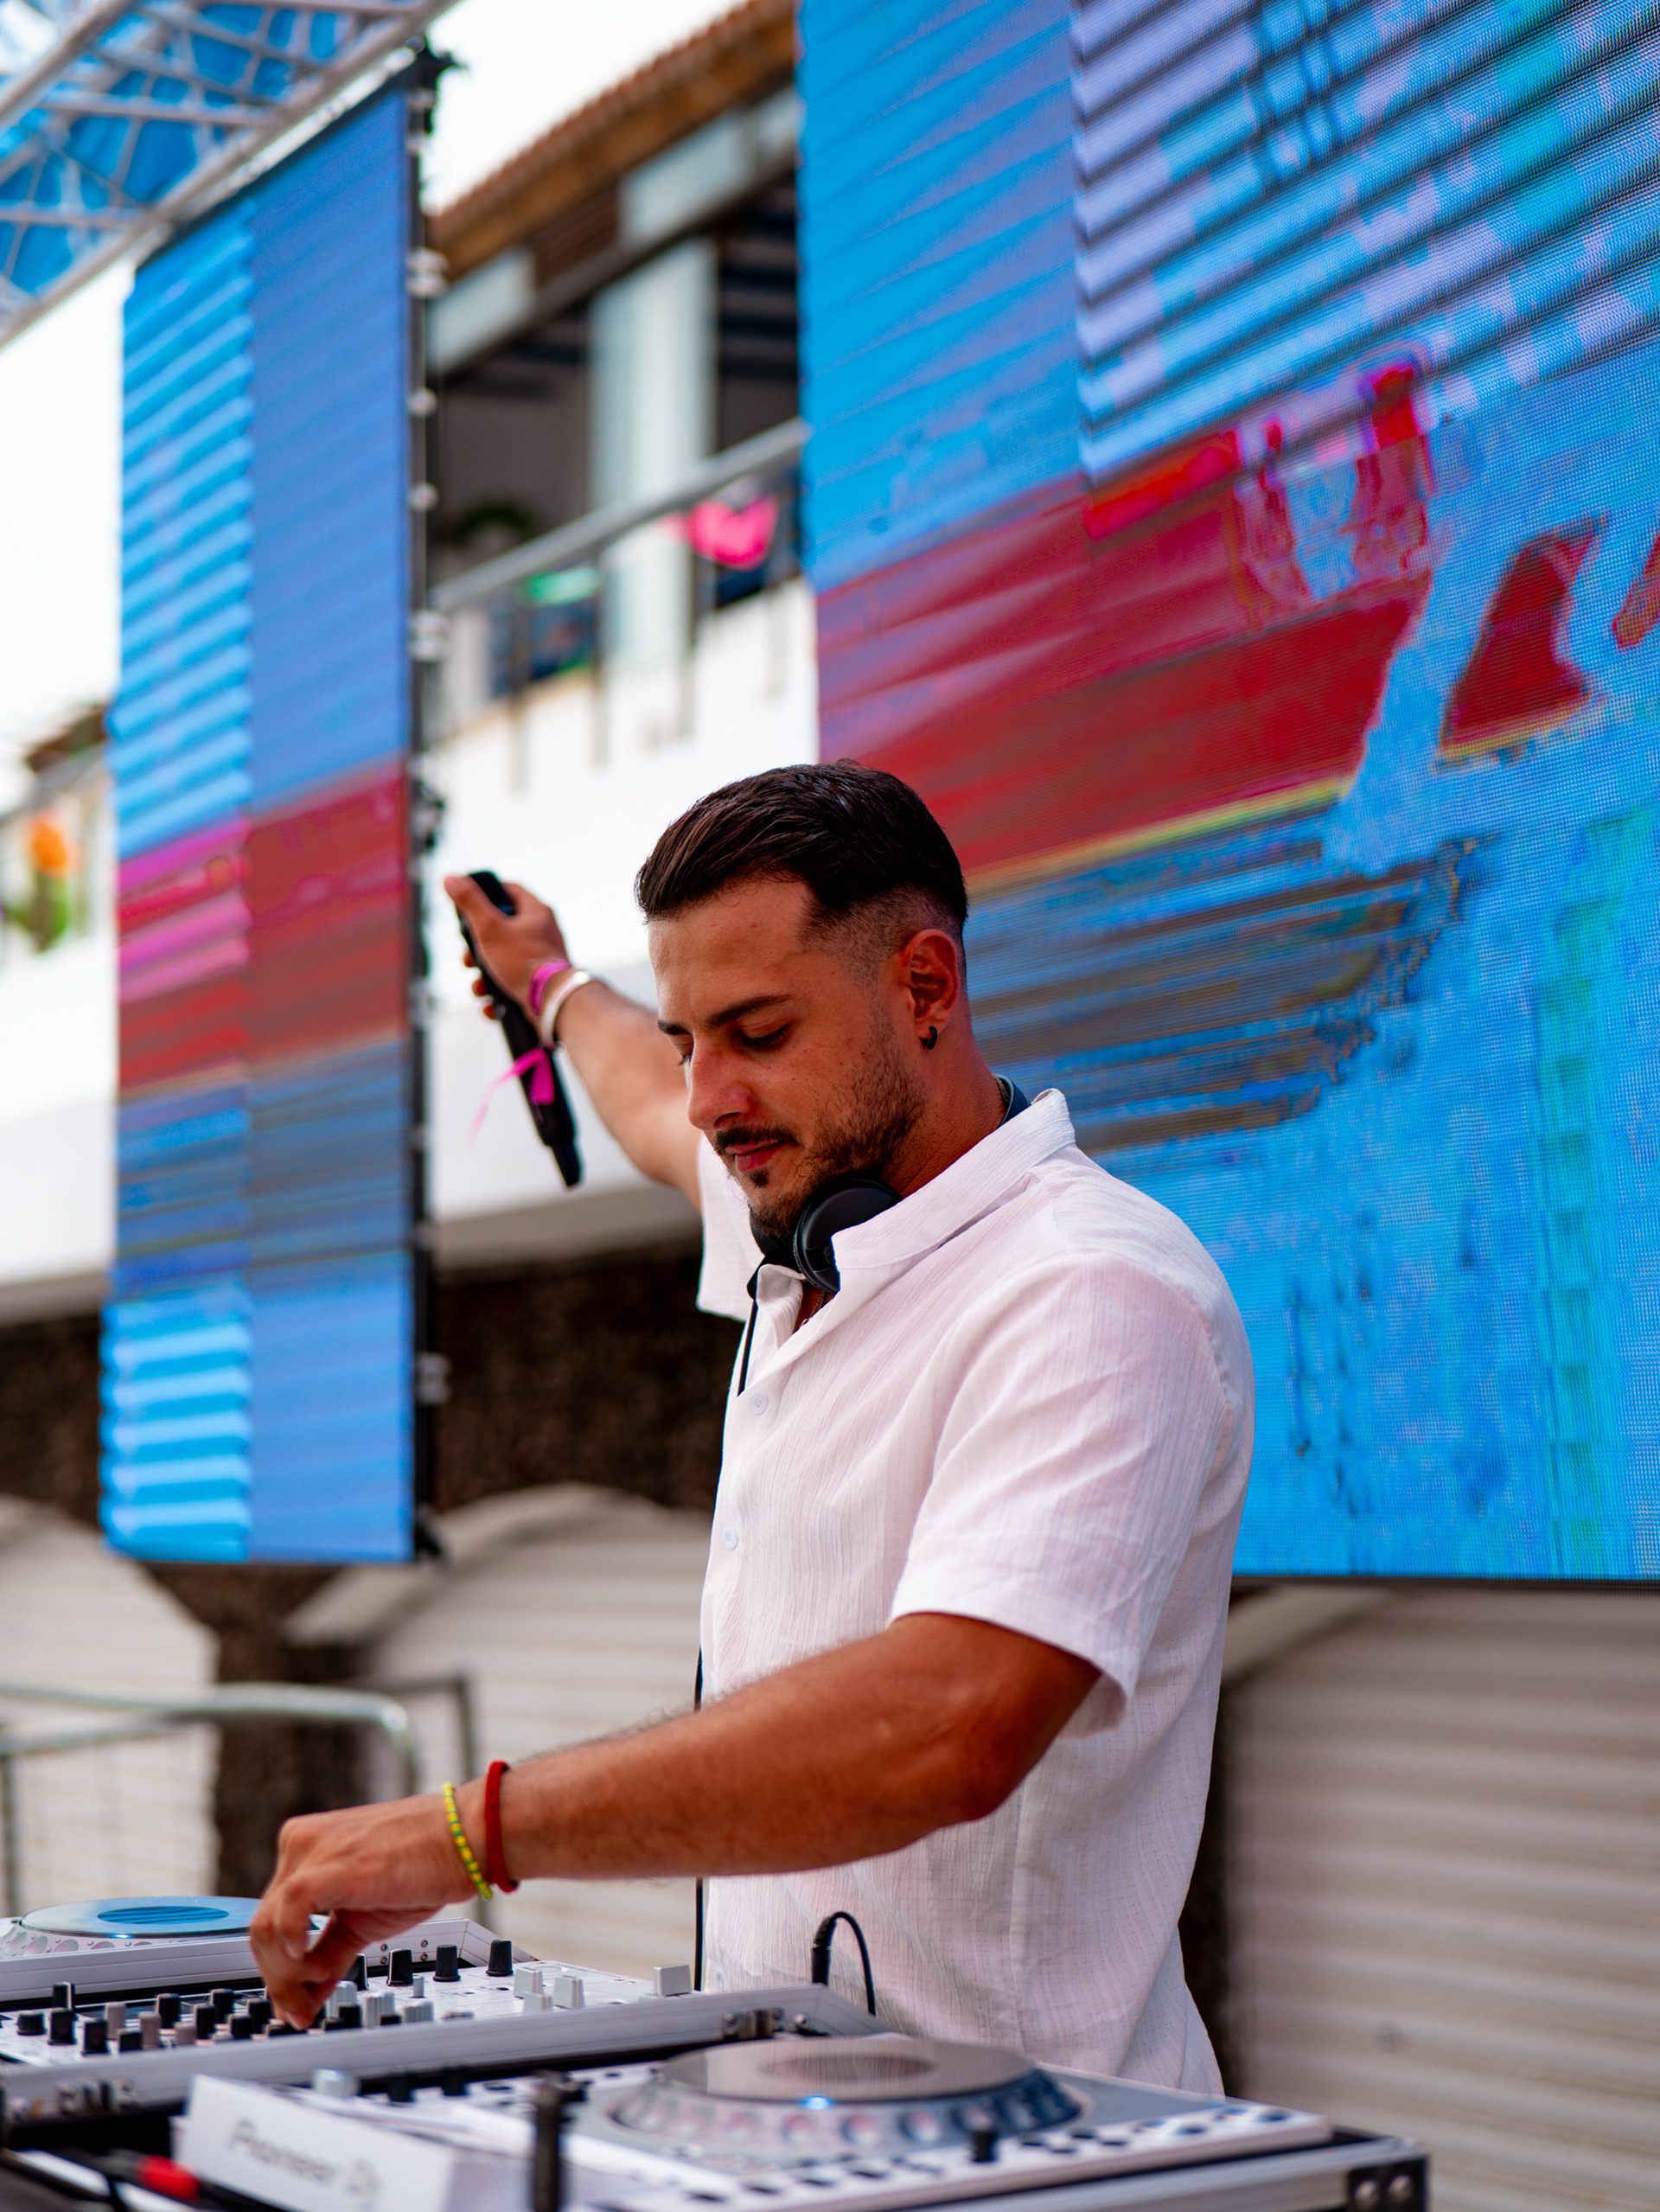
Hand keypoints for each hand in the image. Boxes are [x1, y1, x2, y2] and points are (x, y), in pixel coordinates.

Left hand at [250, 1790, 478, 2025]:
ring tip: (319, 1989)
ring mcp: (312, 1849)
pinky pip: (288, 1911)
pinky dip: (292, 1947)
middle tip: (300, 2013)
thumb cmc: (426, 1866)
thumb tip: (310, 1993)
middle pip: (261, 1928)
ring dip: (287, 1974)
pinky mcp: (331, 1863)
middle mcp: (300, 1845)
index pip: (271, 1921)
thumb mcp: (366, 1919)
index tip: (294, 2004)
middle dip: (279, 1981)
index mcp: (306, 1851)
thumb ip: (332, 1952)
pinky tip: (311, 1966)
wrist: (466, 1838)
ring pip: (267, 1927)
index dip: (277, 1971)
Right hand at [443, 876, 569, 1022]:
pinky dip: (497, 995)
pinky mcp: (539, 984)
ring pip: (502, 961)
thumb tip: (451, 877)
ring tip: (479, 988)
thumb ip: (469, 902)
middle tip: (468, 958)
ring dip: (483, 977)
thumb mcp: (490, 928)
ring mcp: (541, 959)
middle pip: (501, 930)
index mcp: (536, 912)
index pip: (509, 890)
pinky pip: (512, 984)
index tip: (468, 904)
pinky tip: (490, 1005)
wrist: (552, 1003)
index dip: (487, 893)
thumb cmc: (523, 962)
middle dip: (477, 948)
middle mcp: (542, 933)